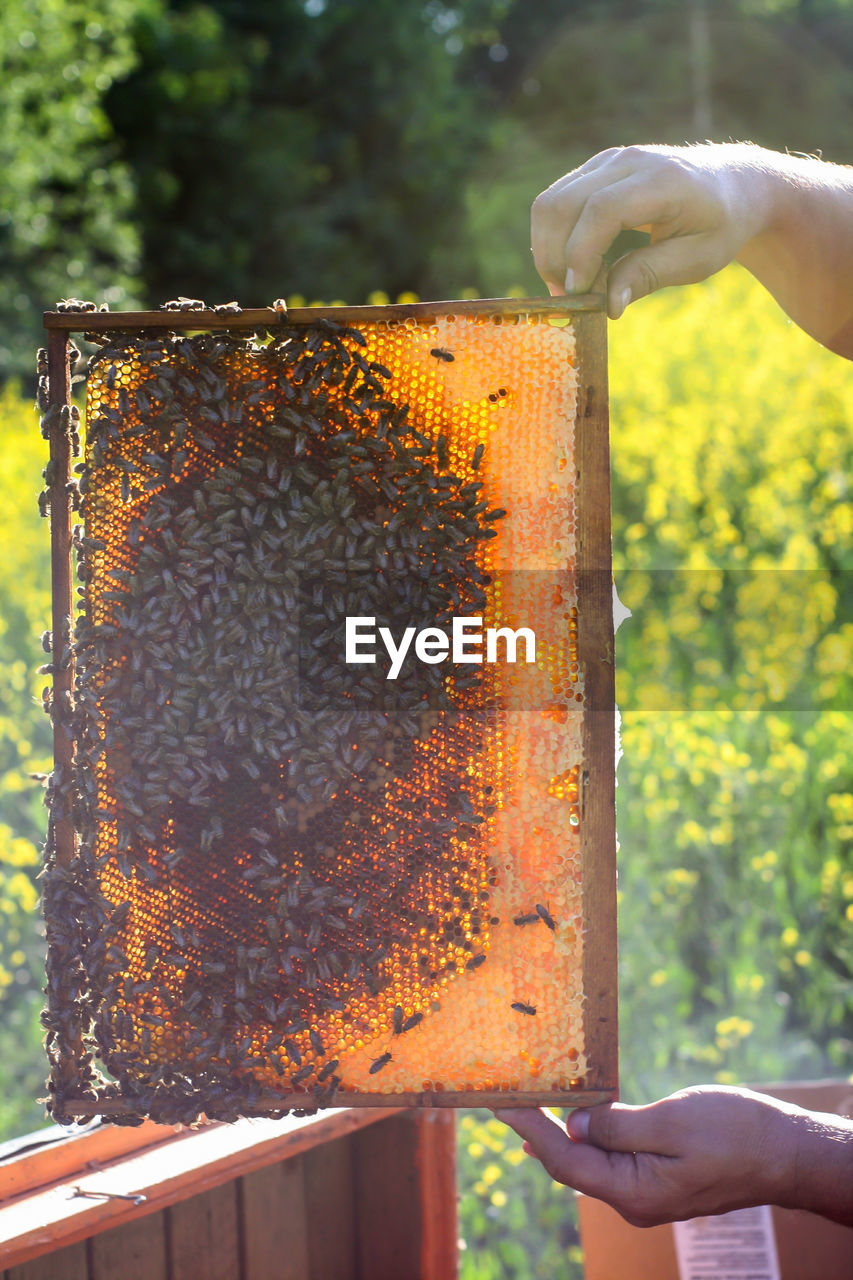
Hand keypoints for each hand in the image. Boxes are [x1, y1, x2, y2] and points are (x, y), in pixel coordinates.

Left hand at [494, 1084, 852, 1227]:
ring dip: (558, 1132)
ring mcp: (646, 1193)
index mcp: (634, 1193)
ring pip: (587, 1165)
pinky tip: (570, 1121)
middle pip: (568, 1166)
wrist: (785, 1153)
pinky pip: (608, 1160)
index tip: (501, 1101)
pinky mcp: (657, 1179)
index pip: (564, 1162)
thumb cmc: (735, 1134)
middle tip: (505, 1095)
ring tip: (528, 1102)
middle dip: (535, 1130)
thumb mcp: (672, 1122)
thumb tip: (573, 1125)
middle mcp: (634, 1201)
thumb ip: (618, 1127)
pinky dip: (585, 1136)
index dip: (529, 1129)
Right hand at [531, 143, 773, 316]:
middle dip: (554, 258)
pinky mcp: (596, 169)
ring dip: (547, 249)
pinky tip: (574, 265)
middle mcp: (629, 161)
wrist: (733, 185)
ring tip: (568, 284)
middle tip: (568, 298)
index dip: (582, 254)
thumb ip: (649, 276)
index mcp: (663, 180)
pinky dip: (554, 238)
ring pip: (550, 203)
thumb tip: (608, 305)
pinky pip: (556, 202)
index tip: (580, 293)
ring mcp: (608, 161)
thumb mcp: (697, 259)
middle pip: (562, 204)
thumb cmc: (720, 225)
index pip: (602, 210)